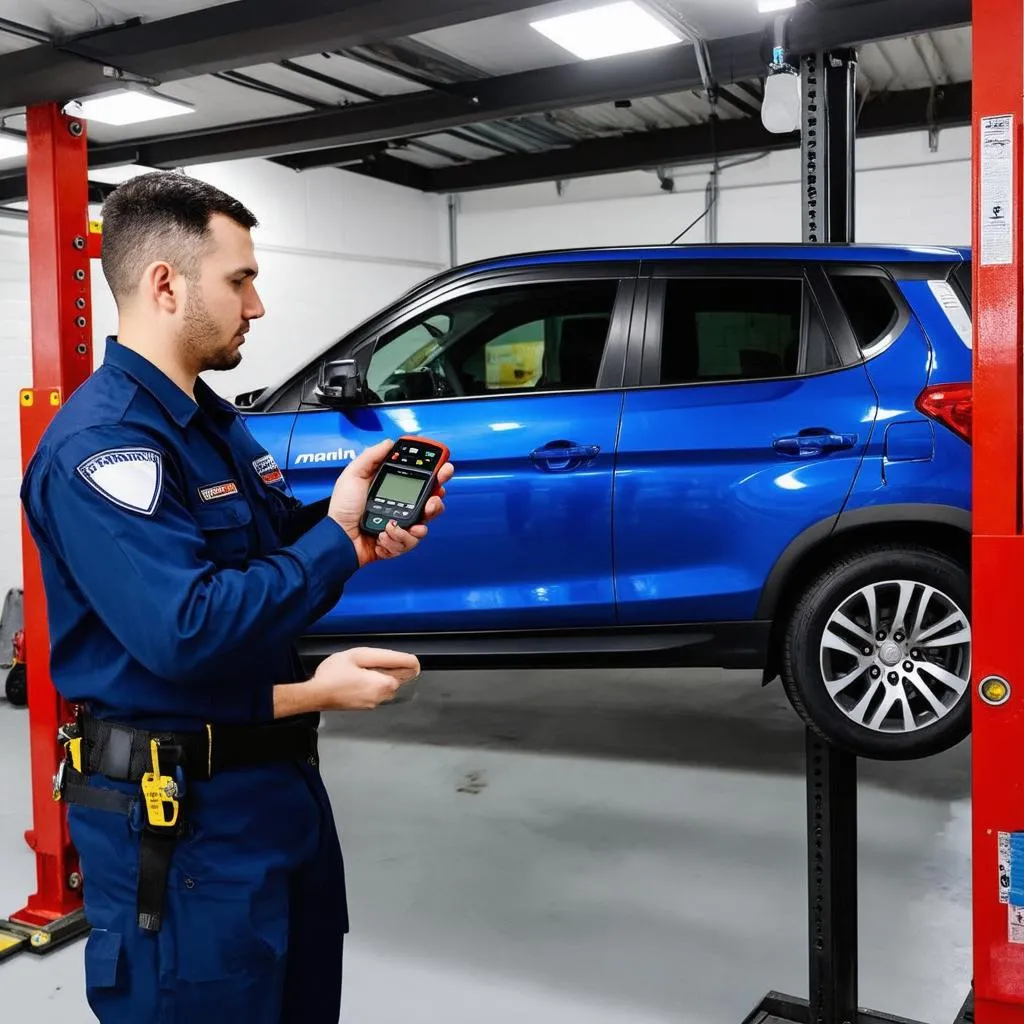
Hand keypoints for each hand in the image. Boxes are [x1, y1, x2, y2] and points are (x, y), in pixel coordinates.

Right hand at [310, 647, 420, 710]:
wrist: (315, 695)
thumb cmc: (333, 675)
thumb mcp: (357, 655)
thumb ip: (382, 657)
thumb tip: (402, 660)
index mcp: (384, 683)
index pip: (409, 668)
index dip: (406, 659)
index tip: (402, 656)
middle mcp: (382, 696)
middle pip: (397, 677)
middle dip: (390, 668)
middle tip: (371, 661)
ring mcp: (374, 703)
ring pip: (386, 685)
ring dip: (379, 677)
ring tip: (361, 670)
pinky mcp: (365, 706)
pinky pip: (376, 692)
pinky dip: (371, 684)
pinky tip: (356, 679)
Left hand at [328, 438, 453, 567]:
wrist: (338, 537)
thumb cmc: (342, 509)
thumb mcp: (353, 475)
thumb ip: (371, 457)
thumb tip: (389, 443)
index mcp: (394, 489)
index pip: (421, 480)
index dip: (437, 474)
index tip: (443, 468)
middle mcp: (402, 507)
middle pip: (432, 503)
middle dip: (436, 502)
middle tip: (432, 500)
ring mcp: (402, 526)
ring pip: (425, 525)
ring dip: (416, 525)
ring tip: (397, 524)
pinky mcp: (399, 543)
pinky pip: (411, 542)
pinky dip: (398, 539)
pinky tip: (384, 535)